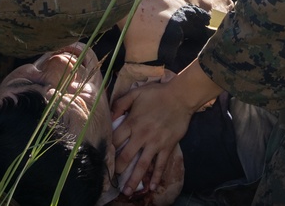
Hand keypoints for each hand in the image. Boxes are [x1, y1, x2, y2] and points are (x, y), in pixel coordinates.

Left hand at [110, 81, 192, 195]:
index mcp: (132, 122)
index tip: (104, 157)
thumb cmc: (157, 95)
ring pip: (142, 165)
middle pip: (126, 156)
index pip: (116, 139)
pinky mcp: (167, 147)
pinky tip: (152, 187)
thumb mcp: (135, 93)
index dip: (109, 149)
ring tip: (127, 191)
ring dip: (134, 179)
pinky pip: (160, 165)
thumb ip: (120, 104)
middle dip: (118, 169)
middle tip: (112, 179)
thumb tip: (109, 115)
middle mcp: (142, 135)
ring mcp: (155, 143)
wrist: (180, 97)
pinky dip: (156, 177)